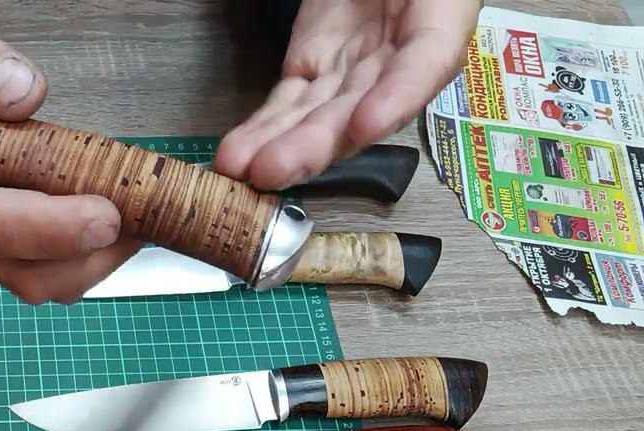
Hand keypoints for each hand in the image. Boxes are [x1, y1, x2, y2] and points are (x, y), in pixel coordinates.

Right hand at [0, 9, 138, 303]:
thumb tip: (17, 91)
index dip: (47, 228)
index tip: (102, 213)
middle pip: (22, 271)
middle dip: (86, 254)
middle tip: (137, 219)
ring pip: (43, 282)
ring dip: (96, 262)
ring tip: (138, 219)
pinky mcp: (7, 247)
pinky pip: (53, 273)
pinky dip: (95, 258)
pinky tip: (123, 221)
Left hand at [213, 0, 480, 189]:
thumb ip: (424, 15)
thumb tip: (393, 62)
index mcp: (437, 34)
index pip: (421, 71)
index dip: (394, 102)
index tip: (364, 126)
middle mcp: (391, 69)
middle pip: (353, 115)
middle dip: (310, 146)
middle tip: (273, 169)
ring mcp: (346, 73)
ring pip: (311, 118)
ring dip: (275, 148)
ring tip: (241, 168)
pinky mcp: (310, 66)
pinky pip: (285, 103)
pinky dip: (261, 130)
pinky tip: (238, 156)